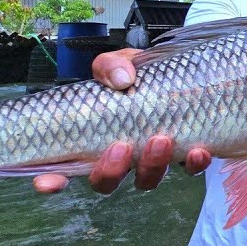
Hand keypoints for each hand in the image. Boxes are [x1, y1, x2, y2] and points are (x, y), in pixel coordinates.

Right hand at [32, 48, 211, 194]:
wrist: (179, 71)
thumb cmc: (138, 73)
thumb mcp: (119, 63)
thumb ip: (112, 67)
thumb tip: (121, 79)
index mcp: (95, 138)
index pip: (65, 168)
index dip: (52, 181)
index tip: (47, 182)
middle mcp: (121, 156)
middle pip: (107, 181)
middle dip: (111, 170)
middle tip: (121, 146)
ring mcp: (152, 160)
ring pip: (146, 180)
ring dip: (152, 166)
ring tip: (161, 139)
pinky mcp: (185, 155)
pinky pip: (189, 169)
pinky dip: (194, 163)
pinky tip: (199, 150)